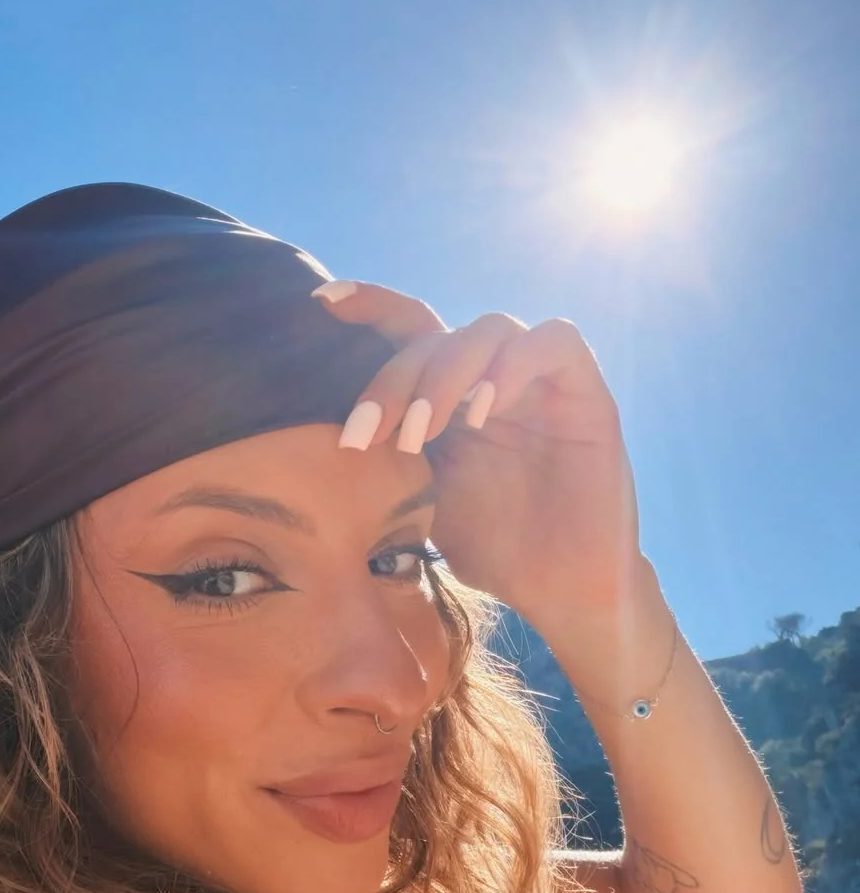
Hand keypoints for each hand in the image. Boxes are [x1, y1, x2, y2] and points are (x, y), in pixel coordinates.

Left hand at [313, 280, 642, 633]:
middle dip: (393, 379)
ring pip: (488, 329)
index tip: (321, 301)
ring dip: (446, 373)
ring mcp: (538, 381)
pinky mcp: (585, 392)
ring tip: (422, 431)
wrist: (559, 591)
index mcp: (450, 395)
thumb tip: (308, 438)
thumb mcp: (418, 502)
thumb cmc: (492, 551)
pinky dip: (514, 365)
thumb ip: (382, 459)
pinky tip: (483, 411)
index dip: (369, 305)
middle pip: (435, 336)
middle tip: (366, 432)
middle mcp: (492, 377)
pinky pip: (554, 341)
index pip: (407, 331)